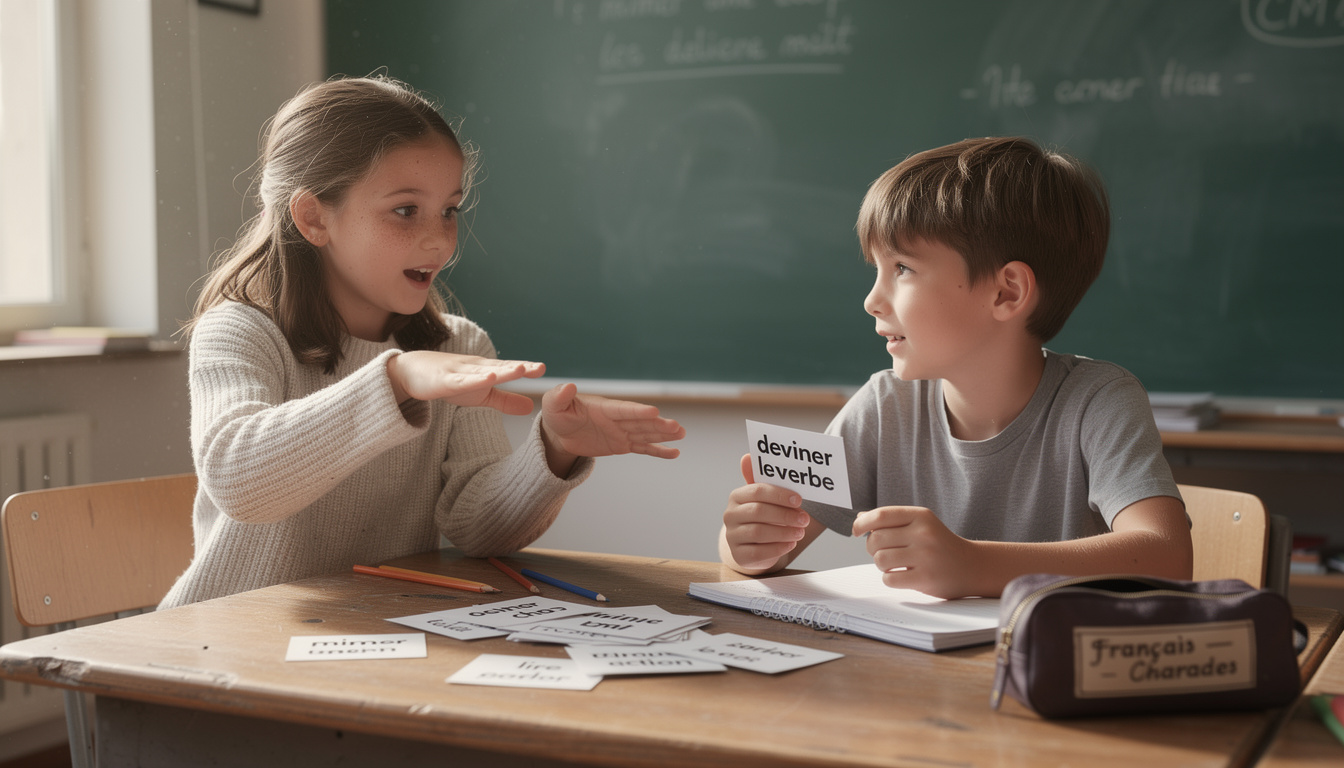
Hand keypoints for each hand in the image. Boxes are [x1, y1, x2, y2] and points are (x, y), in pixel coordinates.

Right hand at [386, 351, 543, 414]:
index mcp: (485, 370)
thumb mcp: (480, 395)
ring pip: (482, 372)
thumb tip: (531, 408)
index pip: (508, 368)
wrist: (410, 371)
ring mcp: (459, 372)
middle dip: (519, 367)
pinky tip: (486, 379)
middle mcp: (475, 367)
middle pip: (500, 368)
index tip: (543, 369)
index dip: (526, 368)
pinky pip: (460, 381)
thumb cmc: (449, 381)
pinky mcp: (443, 381)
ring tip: (519, 370)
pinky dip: (473, 380)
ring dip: (500, 371)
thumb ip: (505, 401)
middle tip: (539, 367)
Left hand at [539, 383, 685, 464]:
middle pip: (641, 423)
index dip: (638, 412)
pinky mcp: (623, 445)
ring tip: (681, 433)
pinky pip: (643, 449)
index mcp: (605, 408)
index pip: (624, 410)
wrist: (561, 433)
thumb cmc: (559, 415)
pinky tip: (675, 453)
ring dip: (664, 435)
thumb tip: (568, 386)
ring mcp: (622, 432)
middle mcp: (618, 419)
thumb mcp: (554, 405)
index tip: (654, 412)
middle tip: (677, 427)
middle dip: (659, 425)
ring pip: (646, 434)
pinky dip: (659, 451)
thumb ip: (561, 396)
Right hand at [722, 454, 810, 571]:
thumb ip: (764, 480)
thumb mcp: (767, 498)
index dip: (779, 495)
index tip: (799, 500)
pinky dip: (778, 548)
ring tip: (800, 532)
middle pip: (758, 512)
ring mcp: (732, 536)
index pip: (757, 491)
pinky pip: (758, 553)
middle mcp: (730, 515)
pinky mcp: (739, 555)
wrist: (758, 544)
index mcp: (737, 496)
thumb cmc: (767, 515)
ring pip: (758, 533)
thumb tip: (747, 456)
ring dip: (783, 532)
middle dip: (785, 515)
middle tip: (804, 519)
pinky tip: (791, 544)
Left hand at [853, 506, 979, 597]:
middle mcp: (924, 534)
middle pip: (875, 539)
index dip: (862, 523)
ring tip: (894, 564)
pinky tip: (901, 575)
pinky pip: (889, 579)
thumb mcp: (921, 524)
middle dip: (872, 548)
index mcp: (921, 516)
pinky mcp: (925, 578)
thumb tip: (861, 517)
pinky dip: (889, 579)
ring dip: (881, 564)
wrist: (972, 566)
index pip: (881, 515)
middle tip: (883, 551)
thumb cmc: (940, 544)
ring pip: (880, 559)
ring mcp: (925, 556)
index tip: (856, 530)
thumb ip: (892, 520)